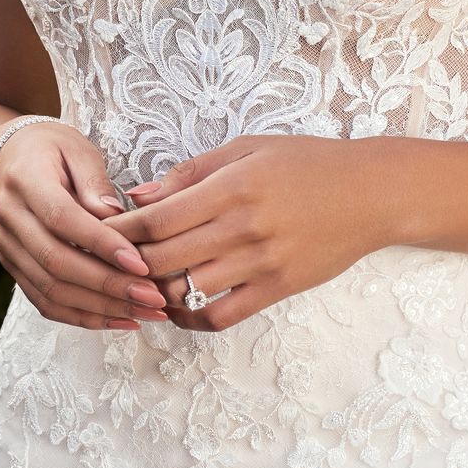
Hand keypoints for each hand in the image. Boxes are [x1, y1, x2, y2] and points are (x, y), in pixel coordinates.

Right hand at [0, 121, 171, 329]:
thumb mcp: (77, 149)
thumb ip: (96, 182)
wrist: (6, 162)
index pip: (62, 219)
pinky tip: (122, 320)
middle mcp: (9, 218)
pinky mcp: (15, 268)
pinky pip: (46, 303)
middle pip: (56, 262)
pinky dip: (84, 317)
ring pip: (51, 291)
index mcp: (24, 180)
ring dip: (102, 308)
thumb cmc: (52, 151)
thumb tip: (118, 220)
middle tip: (153, 296)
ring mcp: (8, 248)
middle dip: (109, 285)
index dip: (101, 244)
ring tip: (148, 313)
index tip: (141, 263)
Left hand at [112, 137, 383, 329]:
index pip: (156, 219)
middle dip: (126, 266)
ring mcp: (261, 262)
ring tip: (136, 287)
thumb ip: (191, 174)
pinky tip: (176, 310)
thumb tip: (139, 197)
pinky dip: (190, 319)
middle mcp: (243, 227)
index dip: (118, 231)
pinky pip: (221, 316)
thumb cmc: (308, 164)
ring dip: (153, 293)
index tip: (96, 234)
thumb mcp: (248, 149)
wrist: (372, 194)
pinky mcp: (278, 288)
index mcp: (232, 187)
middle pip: (162, 259)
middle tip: (106, 265)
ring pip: (186, 290)